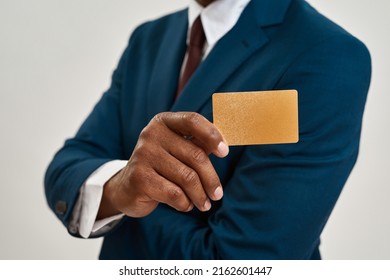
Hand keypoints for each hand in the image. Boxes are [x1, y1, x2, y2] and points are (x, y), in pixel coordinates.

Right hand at [97, 112, 228, 218]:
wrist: (127, 187)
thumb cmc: (161, 167)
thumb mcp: (177, 150)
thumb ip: (198, 144)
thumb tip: (224, 145)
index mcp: (163, 122)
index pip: (192, 121)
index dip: (212, 135)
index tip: (224, 152)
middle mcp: (151, 134)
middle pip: (196, 155)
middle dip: (211, 179)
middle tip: (217, 194)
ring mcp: (143, 155)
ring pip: (187, 178)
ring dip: (200, 195)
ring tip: (204, 204)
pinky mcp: (139, 178)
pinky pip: (175, 194)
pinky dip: (185, 203)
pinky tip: (185, 204)